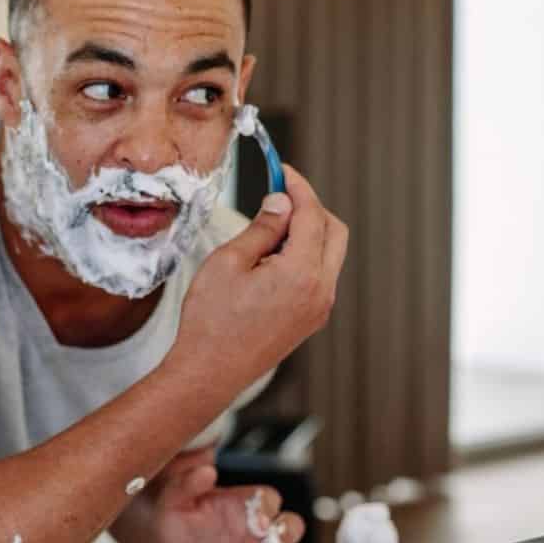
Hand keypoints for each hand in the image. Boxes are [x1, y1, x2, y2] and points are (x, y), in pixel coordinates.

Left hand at [132, 447, 304, 542]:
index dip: (268, 509)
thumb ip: (188, 483)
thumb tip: (206, 472)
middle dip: (284, 538)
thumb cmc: (173, 515)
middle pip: (290, 528)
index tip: (256, 520)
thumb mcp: (173, 496)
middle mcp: (254, 529)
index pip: (270, 500)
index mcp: (242, 503)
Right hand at [172, 165, 347, 397]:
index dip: (298, 187)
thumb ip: (261, 228)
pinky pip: (320, 275)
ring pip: (330, 254)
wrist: (209, 372)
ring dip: (308, 231)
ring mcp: (320, 308)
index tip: (282, 171)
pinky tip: (272, 255)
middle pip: (334, 231)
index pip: (312, 215)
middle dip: (311, 207)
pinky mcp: (311, 319)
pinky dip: (305, 255)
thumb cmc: (211, 320)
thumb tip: (281, 203)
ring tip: (269, 226)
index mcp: (301, 273)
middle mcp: (320, 291)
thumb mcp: (228, 262)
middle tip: (280, 194)